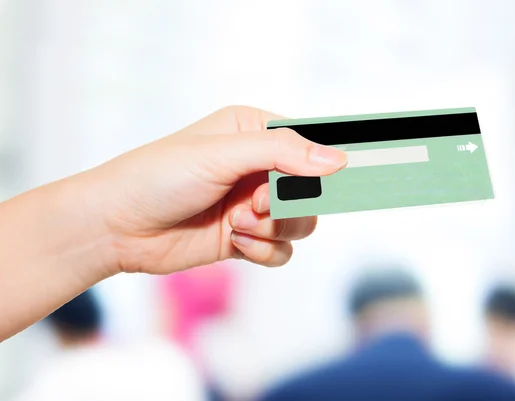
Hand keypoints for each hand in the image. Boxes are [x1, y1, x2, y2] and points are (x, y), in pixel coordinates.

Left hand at [89, 106, 346, 273]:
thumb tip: (337, 160)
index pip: (309, 143)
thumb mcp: (222, 154)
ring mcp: (252, 205)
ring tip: (238, 224)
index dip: (322, 164)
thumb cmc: (159, 176)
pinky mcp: (245, 238)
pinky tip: (234, 242)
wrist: (117, 227)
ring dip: (274, 228)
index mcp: (254, 131)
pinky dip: (263, 251)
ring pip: (301, 223)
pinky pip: (282, 251)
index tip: (330, 180)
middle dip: (287, 204)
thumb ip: (282, 153)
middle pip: (312, 190)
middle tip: (253, 205)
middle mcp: (258, 167)